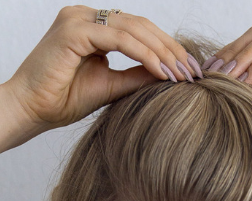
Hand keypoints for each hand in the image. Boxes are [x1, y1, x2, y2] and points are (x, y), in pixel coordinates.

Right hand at [1, 6, 192, 146]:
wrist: (33, 110)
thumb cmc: (65, 99)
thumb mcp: (114, 84)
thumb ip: (140, 74)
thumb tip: (173, 72)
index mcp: (93, 25)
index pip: (140, 29)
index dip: (169, 47)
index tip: (192, 70)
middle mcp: (84, 16)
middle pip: (141, 25)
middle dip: (172, 49)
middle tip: (194, 72)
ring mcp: (77, 19)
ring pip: (134, 29)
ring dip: (163, 53)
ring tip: (182, 75)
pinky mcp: (73, 31)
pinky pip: (120, 39)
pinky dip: (146, 55)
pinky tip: (163, 72)